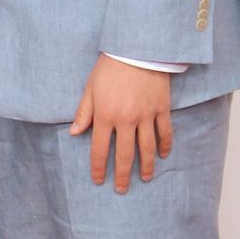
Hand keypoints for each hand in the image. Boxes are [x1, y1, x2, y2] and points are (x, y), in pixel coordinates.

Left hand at [69, 54, 173, 191]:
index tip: (98, 180)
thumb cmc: (110, 67)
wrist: (137, 49)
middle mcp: (126, 120)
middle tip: (122, 189)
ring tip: (144, 178)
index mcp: (105, 116)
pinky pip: (165, 132)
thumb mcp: (90, 88)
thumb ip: (84, 112)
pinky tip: (163, 155)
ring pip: (147, 148)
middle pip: (125, 154)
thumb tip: (74, 132)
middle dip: (122, 174)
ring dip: (146, 166)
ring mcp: (146, 115)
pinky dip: (165, 145)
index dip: (98, 167)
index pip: (100, 149)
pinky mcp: (162, 109)